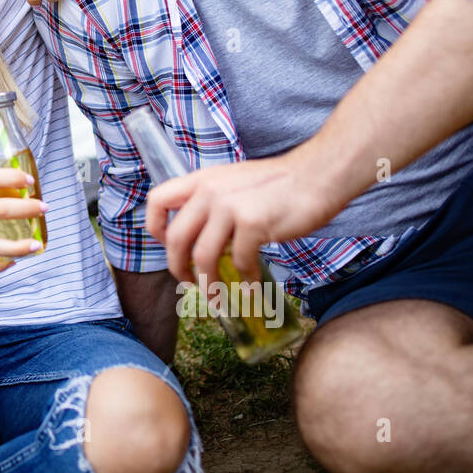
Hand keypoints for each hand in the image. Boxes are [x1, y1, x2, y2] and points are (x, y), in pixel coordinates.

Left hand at [144, 148, 341, 286]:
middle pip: (175, 238)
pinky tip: (251, 284)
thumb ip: (212, 201)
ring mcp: (230, 207)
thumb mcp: (233, 182)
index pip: (156, 200)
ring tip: (215, 297)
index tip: (167, 247)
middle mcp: (210, 191)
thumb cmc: (278, 184)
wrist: (317, 175)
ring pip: (202, 256)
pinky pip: (240, 261)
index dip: (154, 228)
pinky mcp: (253, 223)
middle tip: (188, 283)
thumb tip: (199, 235)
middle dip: (177, 268)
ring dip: (207, 283)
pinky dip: (245, 278)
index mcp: (201, 180)